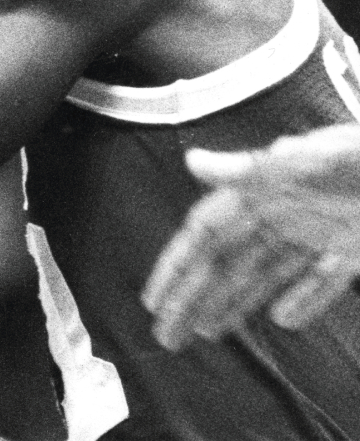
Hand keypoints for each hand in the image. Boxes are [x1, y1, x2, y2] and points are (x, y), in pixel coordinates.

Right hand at [143, 124, 359, 349]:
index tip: (154, 299)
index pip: (210, 230)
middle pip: (230, 258)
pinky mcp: (356, 244)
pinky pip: (322, 276)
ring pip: (266, 271)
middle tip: (167, 336)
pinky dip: (302, 298)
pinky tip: (284, 321)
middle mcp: (289, 206)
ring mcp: (324, 225)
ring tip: (207, 335)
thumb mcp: (329, 156)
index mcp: (272, 185)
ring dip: (235, 302)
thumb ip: (263, 165)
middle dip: (196, 295)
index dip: (178, 264)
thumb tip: (195, 162)